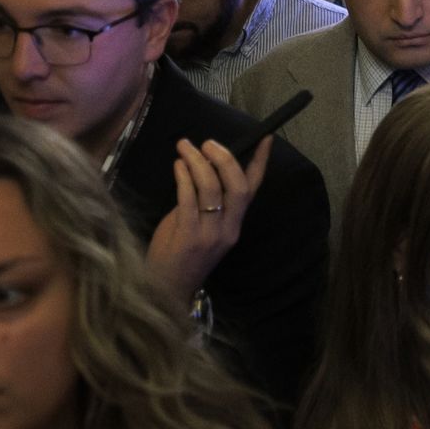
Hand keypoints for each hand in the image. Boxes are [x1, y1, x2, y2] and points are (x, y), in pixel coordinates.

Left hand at [146, 137, 270, 304]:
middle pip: (237, 186)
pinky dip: (183, 177)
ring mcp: (209, 233)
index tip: (265, 139)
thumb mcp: (202, 229)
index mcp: (235, 226)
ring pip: (211, 188)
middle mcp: (228, 229)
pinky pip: (188, 199)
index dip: (260, 162)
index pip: (253, 189)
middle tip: (209, 143)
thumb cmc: (180, 256)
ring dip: (198, 162)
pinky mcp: (188, 236)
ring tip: (185, 147)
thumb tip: (199, 171)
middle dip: (226, 159)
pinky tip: (177, 165)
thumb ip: (205, 204)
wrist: (165, 290)